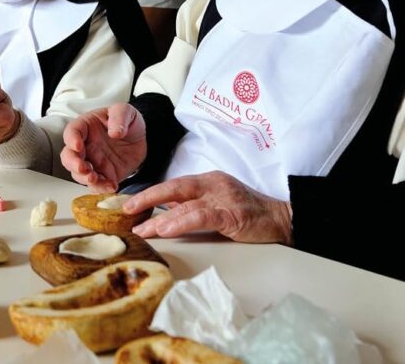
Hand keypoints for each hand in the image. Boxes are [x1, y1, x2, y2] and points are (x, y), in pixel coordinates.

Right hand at [60, 103, 146, 191]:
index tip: (78, 146)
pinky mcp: (102, 175)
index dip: (72, 139)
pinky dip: (101, 188)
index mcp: (86, 126)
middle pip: (68, 156)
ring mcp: (92, 162)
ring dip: (83, 178)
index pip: (72, 132)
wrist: (141, 138)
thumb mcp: (125, 111)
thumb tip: (115, 132)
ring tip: (94, 178)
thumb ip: (120, 116)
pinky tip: (111, 186)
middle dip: (73, 164)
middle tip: (83, 168)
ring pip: (78, 173)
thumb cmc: (127, 121)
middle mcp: (85, 145)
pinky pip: (96, 185)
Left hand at [126, 171, 292, 244]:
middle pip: (173, 188)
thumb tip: (164, 215)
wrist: (283, 218)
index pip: (173, 185)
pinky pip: (202, 217)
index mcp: (207, 181)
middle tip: (126, 209)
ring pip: (185, 205)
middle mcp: (212, 185)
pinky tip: (167, 228)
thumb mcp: (217, 203)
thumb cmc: (249, 212)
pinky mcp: (232, 214)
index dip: (150, 194)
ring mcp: (222, 198)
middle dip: (147, 198)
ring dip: (160, 217)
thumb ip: (194, 206)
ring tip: (142, 228)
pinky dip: (182, 222)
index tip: (130, 203)